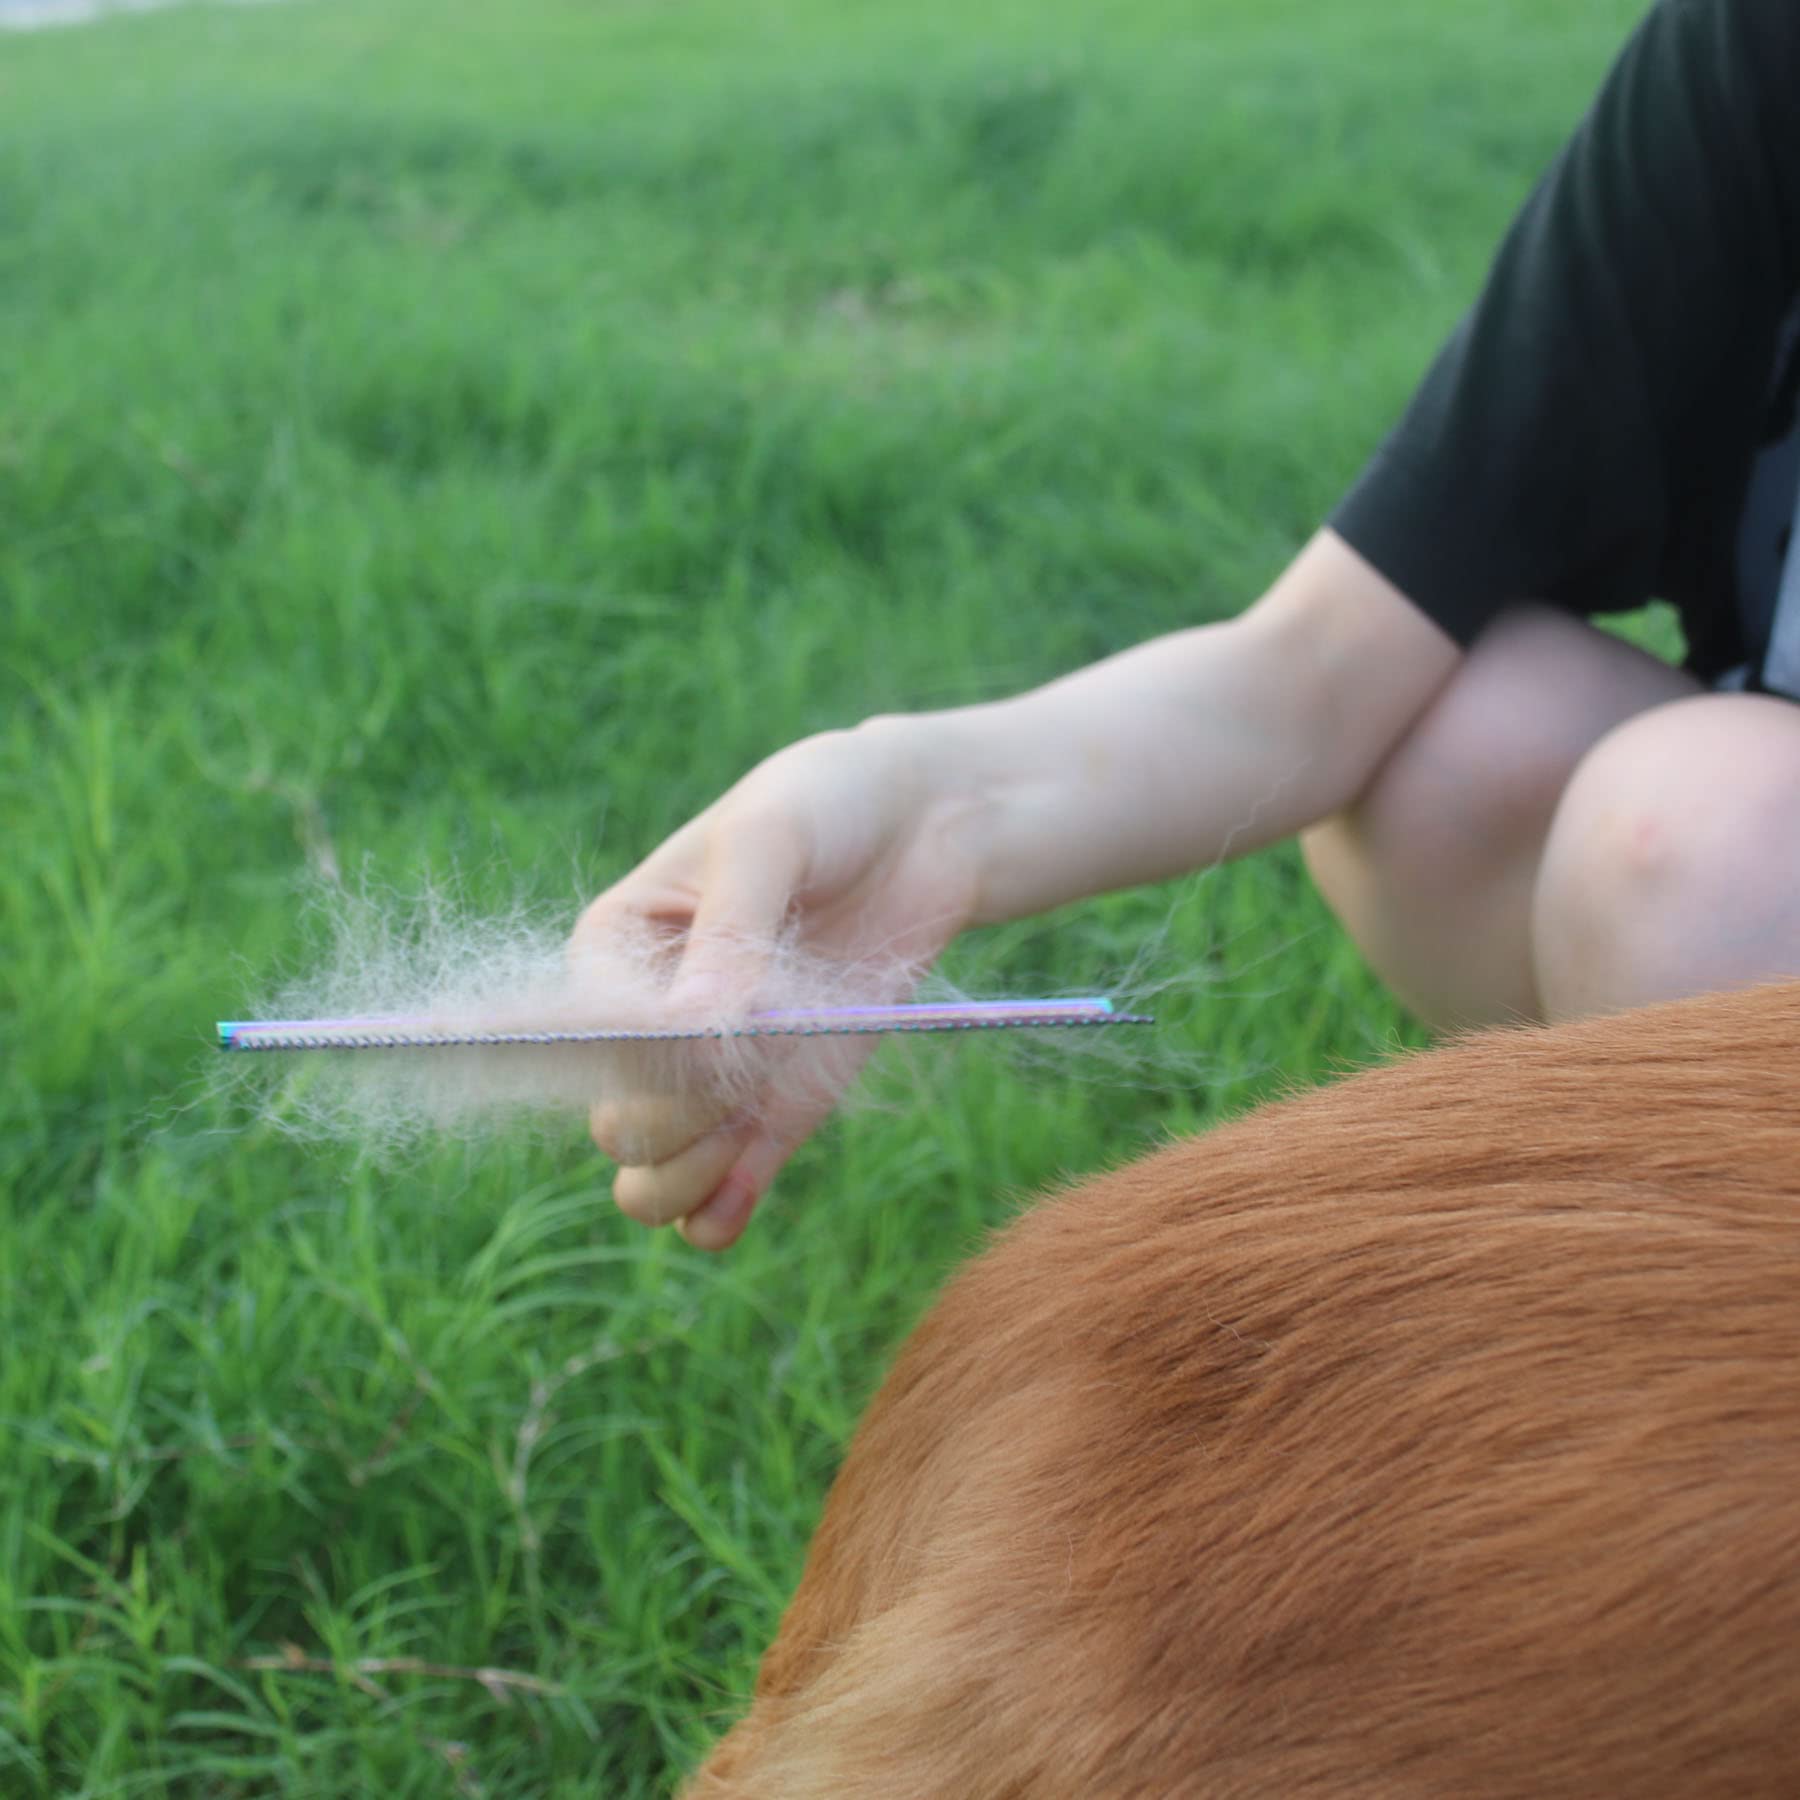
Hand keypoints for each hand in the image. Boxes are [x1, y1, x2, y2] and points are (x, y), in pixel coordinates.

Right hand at [572, 718, 981, 1249]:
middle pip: (615, 1122)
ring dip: (687, 1175)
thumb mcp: (771, 840)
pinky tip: (738, 1200)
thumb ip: (732, 931)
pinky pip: (720, 1194)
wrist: (923, 825)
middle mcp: (649, 1022)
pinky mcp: (776, 1108)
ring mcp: (711, 1075)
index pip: (583, 1035)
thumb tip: (691, 1030)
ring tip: (747, 1127)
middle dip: (671, 1118)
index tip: (700, 1029)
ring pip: (648, 1177)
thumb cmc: (827, 805)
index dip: (632, 1055)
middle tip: (746, 1064)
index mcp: (616, 945)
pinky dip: (721, 1210)